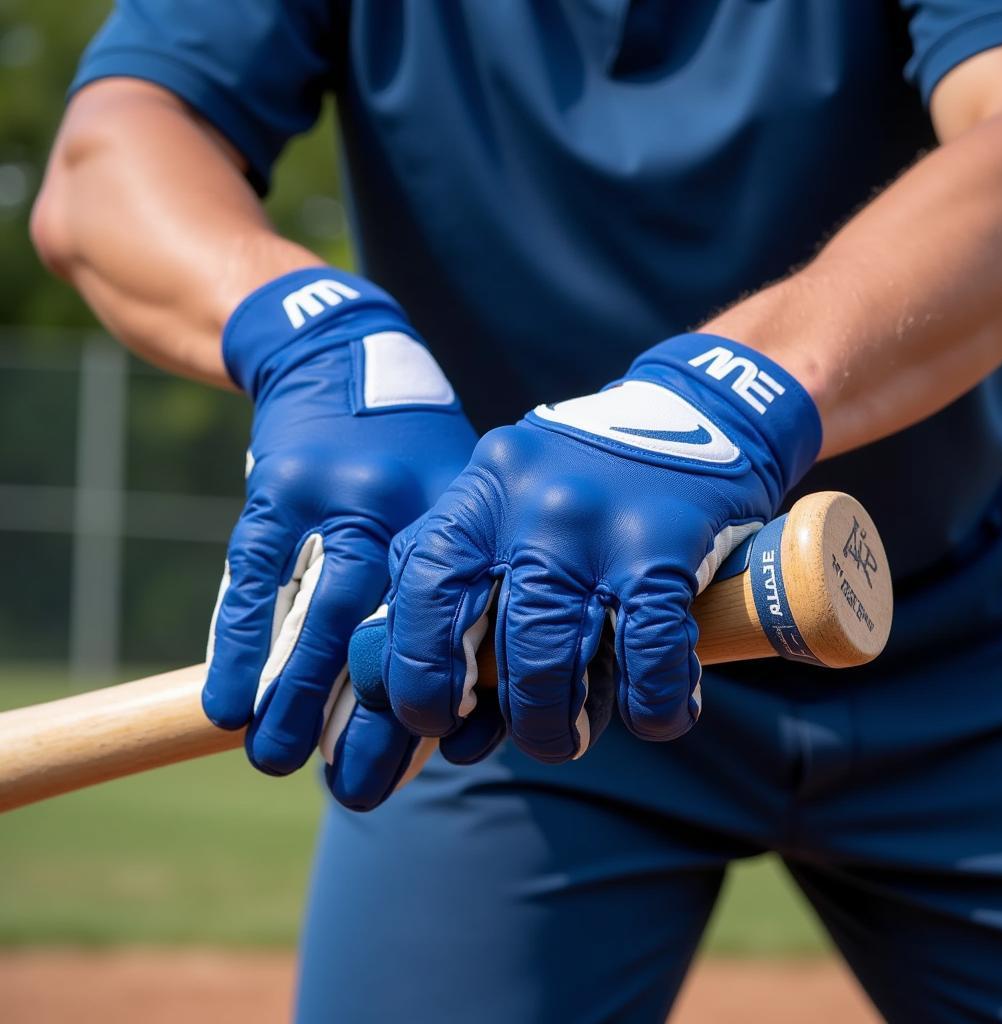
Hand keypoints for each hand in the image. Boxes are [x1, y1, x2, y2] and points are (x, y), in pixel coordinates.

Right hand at [202, 269, 476, 793]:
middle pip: (393, 632)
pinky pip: (255, 579)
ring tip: (276, 761)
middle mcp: (412, 506)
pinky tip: (226, 704)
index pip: (460, 628)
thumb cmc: (407, 454)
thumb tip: (448, 711)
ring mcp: (341, 494)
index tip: (434, 757)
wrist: (337, 357)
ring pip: (320, 614)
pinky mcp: (278, 488)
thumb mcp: (452, 501)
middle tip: (353, 792)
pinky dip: (239, 646)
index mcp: (465, 518)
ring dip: (295, 697)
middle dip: (371, 719)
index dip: (446, 697)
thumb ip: (456, 589)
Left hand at [381, 333, 820, 763]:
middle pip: (503, 640)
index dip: (418, 671)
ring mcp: (601, 522)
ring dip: (566, 724)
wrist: (697, 418)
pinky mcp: (670, 541)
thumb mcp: (507, 502)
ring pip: (561, 656)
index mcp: (481, 492)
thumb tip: (425, 710)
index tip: (436, 719)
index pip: (422, 592)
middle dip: (516, 715)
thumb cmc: (583, 489)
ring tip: (576, 737)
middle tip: (535, 739)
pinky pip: (650, 651)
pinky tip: (658, 714)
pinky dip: (653, 704)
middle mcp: (533, 503)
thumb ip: (458, 578)